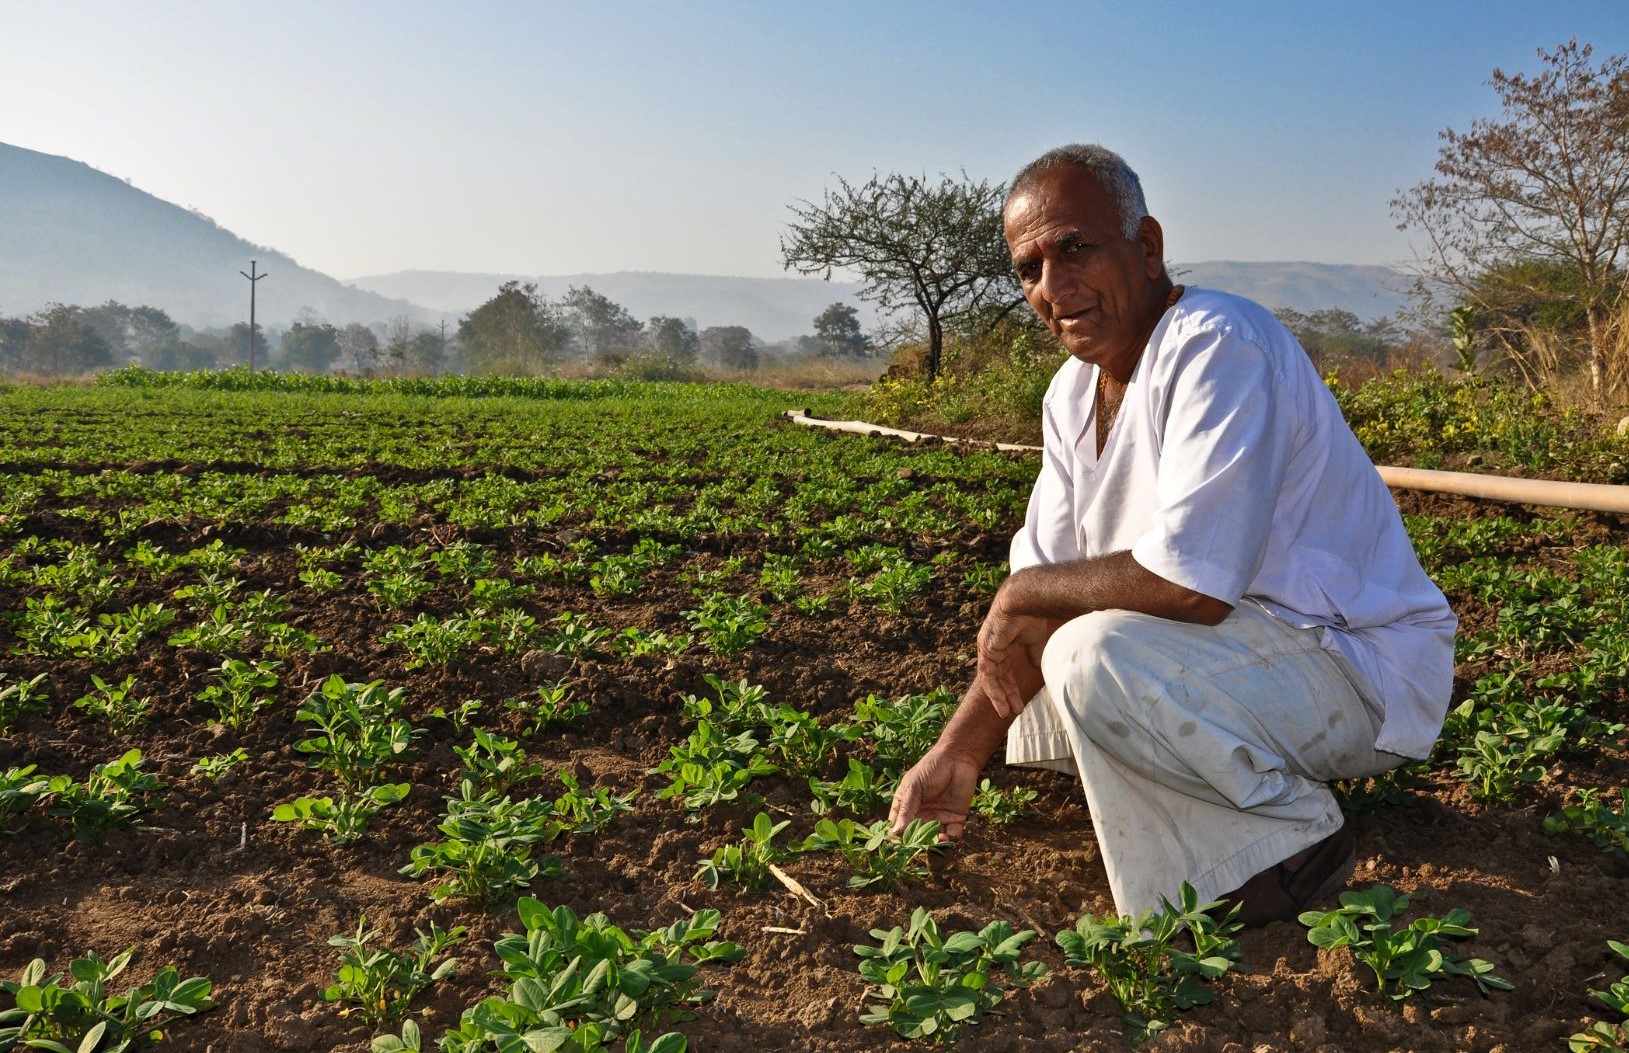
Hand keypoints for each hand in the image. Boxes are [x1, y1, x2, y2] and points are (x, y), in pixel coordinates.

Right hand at [889, 746, 982, 840]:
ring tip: (936, 839)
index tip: (899, 844)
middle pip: (916, 836)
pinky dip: (951, 839)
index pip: (897, 826)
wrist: (958, 758)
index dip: (897, 837)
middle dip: (917, 842)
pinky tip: (948, 835)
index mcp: (906, 806)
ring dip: (935, 843)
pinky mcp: (955, 819)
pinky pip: (952, 835)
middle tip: (919, 843)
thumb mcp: (914, 787)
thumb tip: (895, 832)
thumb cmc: (931, 768)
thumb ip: (907, 809)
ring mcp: (938, 818)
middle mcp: (921, 815)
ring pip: (934, 839)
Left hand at [976, 595, 1055, 718]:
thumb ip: (1034, 655)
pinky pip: (987, 675)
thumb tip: (1037, 668)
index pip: (1004, 671)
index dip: (1011, 687)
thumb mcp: (1034, 641)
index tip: (1019, 703)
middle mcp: (991, 648)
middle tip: (1013, 711)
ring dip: (998, 697)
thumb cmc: (1030, 616)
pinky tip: (1001, 703)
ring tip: (1006, 713)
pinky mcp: (986, 651)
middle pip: (996, 677)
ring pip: (989, 679)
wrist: (1025, 603)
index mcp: (1002, 645)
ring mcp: (986, 649)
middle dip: (1005, 695)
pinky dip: (993, 690)